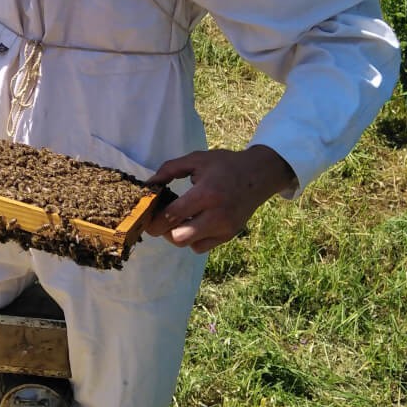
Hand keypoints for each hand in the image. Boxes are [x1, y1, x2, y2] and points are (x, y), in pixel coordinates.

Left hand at [145, 145, 295, 252]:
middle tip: (159, 218)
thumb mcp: (196, 159)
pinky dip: (191, 239)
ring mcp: (224, 229)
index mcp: (206, 194)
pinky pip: (201, 247)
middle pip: (178, 238)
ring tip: (175, 219)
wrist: (259, 175)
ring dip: (176, 235)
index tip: (146, 212)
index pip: (172, 216)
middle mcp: (216, 216)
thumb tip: (148, 185)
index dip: (153, 218)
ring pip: (189, 245)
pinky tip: (190, 223)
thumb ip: (169, 169)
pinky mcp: (229, 236)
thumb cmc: (224, 165)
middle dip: (162, 231)